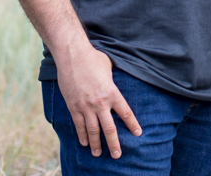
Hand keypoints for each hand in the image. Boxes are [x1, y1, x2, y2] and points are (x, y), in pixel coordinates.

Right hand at [56, 43, 141, 157]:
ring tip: (98, 154)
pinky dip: (82, 134)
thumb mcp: (110, 68)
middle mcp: (100, 102)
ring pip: (92, 130)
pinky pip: (78, 124)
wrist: (72, 55)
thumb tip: (115, 84)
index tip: (138, 133)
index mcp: (112, 92)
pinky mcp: (73, 106)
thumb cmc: (93, 58)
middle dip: (114, 143)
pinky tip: (84, 143)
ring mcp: (85, 106)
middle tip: (118, 155)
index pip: (125, 113)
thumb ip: (113, 81)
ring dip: (96, 143)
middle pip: (109, 128)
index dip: (132, 124)